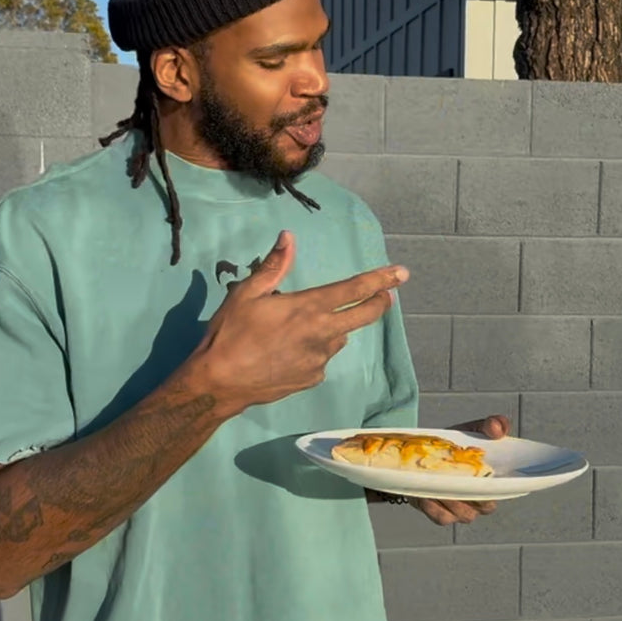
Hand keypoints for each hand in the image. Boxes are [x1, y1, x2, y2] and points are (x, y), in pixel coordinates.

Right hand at [192, 230, 408, 415]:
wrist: (220, 383)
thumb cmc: (230, 333)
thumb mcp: (246, 294)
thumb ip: (273, 266)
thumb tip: (289, 237)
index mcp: (308, 308)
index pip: (354, 290)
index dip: (380, 279)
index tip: (401, 273)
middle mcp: (322, 334)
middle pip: (364, 316)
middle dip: (380, 302)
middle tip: (387, 295)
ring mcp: (319, 359)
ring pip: (338, 337)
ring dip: (335, 328)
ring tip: (307, 326)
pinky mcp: (312, 379)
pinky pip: (321, 358)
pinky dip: (316, 350)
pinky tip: (292, 351)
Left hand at [409, 414, 510, 524]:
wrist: (422, 452)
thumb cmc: (456, 446)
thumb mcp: (474, 430)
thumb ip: (494, 425)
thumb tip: (497, 428)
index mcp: (492, 482)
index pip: (504, 491)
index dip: (499, 487)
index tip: (487, 475)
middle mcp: (479, 501)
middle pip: (485, 506)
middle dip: (474, 494)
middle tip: (461, 478)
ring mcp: (459, 510)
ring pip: (463, 514)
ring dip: (452, 499)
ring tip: (439, 483)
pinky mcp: (439, 514)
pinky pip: (441, 518)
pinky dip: (434, 508)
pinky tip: (426, 495)